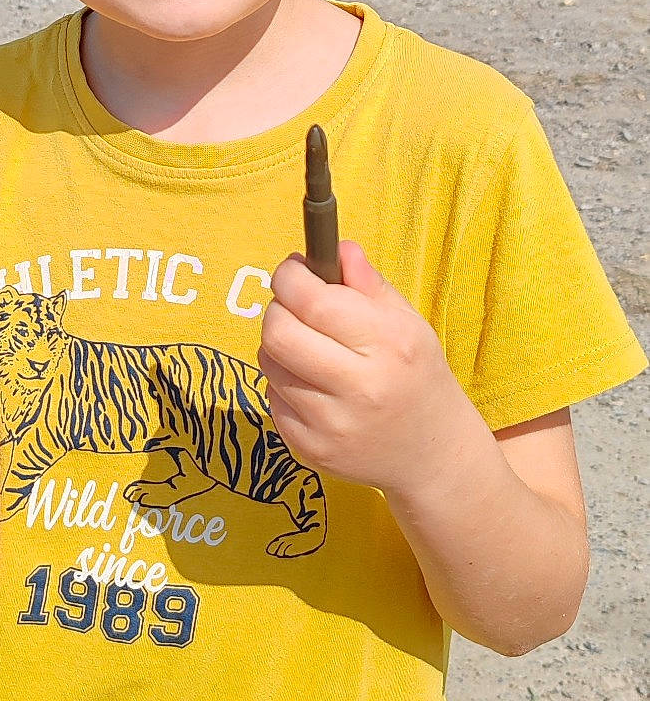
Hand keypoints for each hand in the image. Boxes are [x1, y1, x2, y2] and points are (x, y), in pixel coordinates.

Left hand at [259, 243, 465, 494]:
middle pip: (278, 333)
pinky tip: (313, 385)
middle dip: (277, 309)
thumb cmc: (417, 375)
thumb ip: (368, 283)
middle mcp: (360, 386)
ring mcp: (332, 423)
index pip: (313, 301)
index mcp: (388, 344)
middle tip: (294, 307)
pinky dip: (284, 383)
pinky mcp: (310, 449)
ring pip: (269, 364)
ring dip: (279, 347)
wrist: (431, 454)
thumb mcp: (407, 323)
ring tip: (309, 348)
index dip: (290, 277)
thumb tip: (337, 247)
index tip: (294, 269)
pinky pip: (272, 399)